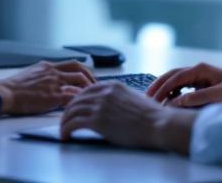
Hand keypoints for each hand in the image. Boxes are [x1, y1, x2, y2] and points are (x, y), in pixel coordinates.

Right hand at [0, 60, 95, 114]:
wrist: (3, 93)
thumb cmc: (12, 87)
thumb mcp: (30, 74)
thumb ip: (43, 76)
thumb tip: (51, 82)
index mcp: (47, 66)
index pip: (72, 64)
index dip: (84, 71)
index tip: (89, 78)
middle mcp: (52, 72)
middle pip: (80, 70)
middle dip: (91, 78)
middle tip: (96, 87)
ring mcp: (53, 83)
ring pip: (79, 82)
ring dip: (88, 89)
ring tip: (91, 97)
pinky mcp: (52, 96)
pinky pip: (72, 96)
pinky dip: (79, 100)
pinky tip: (82, 105)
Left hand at [60, 82, 195, 153]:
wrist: (158, 124)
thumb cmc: (152, 115)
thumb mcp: (134, 97)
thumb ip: (120, 98)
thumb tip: (116, 105)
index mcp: (113, 85)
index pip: (87, 89)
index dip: (78, 99)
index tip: (75, 107)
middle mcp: (104, 92)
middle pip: (76, 98)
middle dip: (68, 110)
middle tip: (65, 119)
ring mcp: (100, 105)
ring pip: (71, 110)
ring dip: (64, 121)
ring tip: (63, 130)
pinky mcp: (97, 121)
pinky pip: (73, 123)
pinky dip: (65, 129)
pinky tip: (65, 135)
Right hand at [146, 62, 221, 107]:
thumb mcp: (219, 95)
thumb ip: (197, 98)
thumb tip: (175, 103)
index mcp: (200, 70)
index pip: (174, 78)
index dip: (161, 89)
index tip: (152, 100)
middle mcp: (198, 70)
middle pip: (171, 76)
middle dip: (158, 86)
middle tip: (146, 98)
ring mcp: (200, 75)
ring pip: (176, 80)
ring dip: (165, 89)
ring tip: (155, 100)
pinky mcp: (203, 82)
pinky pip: (183, 85)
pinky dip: (174, 92)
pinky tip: (171, 101)